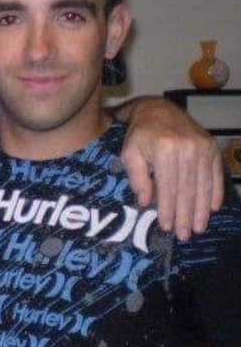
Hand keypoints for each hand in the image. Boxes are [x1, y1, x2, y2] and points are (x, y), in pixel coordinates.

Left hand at [120, 97, 222, 239]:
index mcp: (165, 150)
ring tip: (198, 228)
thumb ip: (137, 178)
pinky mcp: (211, 146)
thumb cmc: (139, 136)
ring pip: (203, 184)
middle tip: (184, 235)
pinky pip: (216, 173)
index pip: (168, 187)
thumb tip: (146, 203)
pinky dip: (215, 192)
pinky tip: (213, 208)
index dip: (168, 209)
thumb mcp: (130, 154)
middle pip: (187, 189)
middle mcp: (187, 148)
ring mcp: (202, 146)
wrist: (157, 111)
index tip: (166, 227)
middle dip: (186, 215)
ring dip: (201, 209)